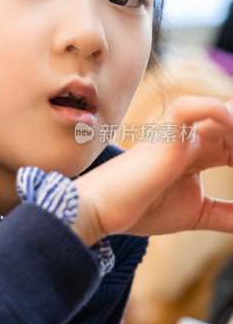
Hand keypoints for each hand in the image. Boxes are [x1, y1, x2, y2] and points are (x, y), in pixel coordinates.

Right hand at [73, 96, 232, 244]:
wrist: (104, 211)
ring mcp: (181, 132)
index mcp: (201, 151)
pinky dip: (219, 113)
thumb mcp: (198, 214)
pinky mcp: (167, 134)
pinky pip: (193, 108)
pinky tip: (231, 130)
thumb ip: (227, 214)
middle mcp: (194, 136)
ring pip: (226, 112)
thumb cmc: (141, 208)